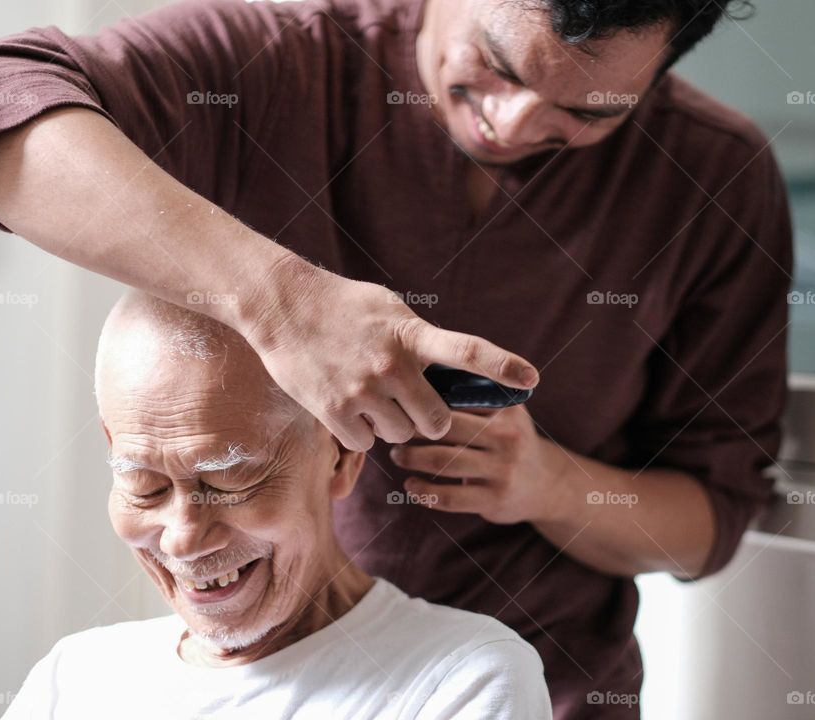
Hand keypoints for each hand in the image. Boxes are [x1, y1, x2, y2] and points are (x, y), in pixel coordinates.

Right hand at [241, 255, 538, 451]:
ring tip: (369, 397)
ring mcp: (363, 390)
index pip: (467, 352)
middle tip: (416, 409)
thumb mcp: (389, 309)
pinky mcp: (334, 411)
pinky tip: (346, 408)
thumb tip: (446, 370)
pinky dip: (361, 433)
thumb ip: (419, 339)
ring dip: (392, 425)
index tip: (532, 380)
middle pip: (436, 420)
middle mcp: (391, 365)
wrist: (282, 307)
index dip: (503, 366)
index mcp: (410, 334)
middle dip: (431, 421)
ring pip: (400, 434)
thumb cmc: (341, 306)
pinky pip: (366, 443)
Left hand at [388, 404, 568, 523]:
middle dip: (413, 428)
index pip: (459, 396)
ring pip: (442, 462)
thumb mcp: (504, 410)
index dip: (424, 396)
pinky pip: (450, 497)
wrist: (545, 484)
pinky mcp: (494, 499)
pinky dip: (424, 492)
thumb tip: (421, 372)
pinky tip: (410, 486)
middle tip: (394, 427)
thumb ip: (474, 392)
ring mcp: (502, 469)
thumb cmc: (508, 438)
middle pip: (446, 427)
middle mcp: (507, 436)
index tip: (399, 396)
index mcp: (506, 408)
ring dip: (412, 458)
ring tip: (397, 455)